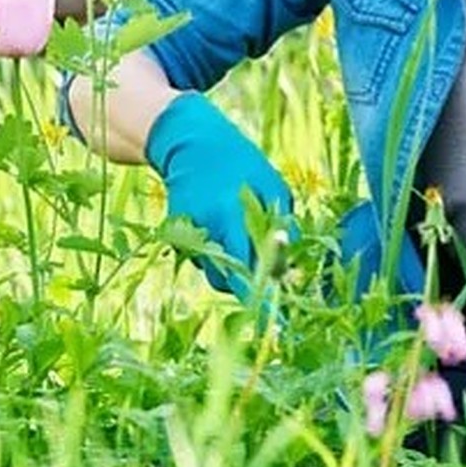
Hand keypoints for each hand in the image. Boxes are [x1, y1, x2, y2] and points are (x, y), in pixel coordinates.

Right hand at [145, 92, 291, 293]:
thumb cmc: (242, 164)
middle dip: (248, 280)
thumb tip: (290, 271)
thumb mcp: (273, 188)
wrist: (191, 144)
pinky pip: (202, 257)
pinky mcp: (176, 236)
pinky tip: (221, 223)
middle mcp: (204, 231)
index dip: (258, 300)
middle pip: (228, 279)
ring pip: (215, 271)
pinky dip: (217, 251)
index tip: (270, 323)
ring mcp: (186, 235)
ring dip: (233, 265)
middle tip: (267, 265)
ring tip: (240, 231)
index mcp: (231, 217)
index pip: (246, 270)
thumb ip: (281, 228)